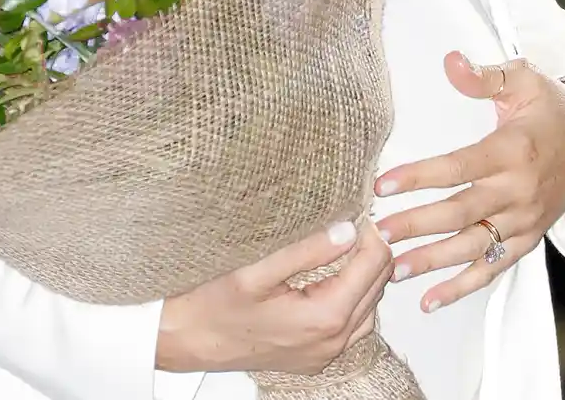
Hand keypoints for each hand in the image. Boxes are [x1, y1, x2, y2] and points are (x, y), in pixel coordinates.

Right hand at [156, 220, 392, 374]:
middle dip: (370, 249)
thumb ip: (306, 249)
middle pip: (378, 285)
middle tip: (350, 217)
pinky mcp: (316, 356)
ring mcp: (325, 353)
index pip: (373, 265)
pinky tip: (332, 273)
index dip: (370, 232)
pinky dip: (352, 295)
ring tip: (342, 240)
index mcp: (323, 318)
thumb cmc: (212, 306)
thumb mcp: (256, 269)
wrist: (186, 340)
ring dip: (363, 272)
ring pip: (369, 306)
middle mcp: (331, 342)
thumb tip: (347, 228)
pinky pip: (352, 323)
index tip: (356, 207)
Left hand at [374, 51, 564, 313]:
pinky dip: (462, 288)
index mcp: (512, 151)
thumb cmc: (553, 110)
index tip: (383, 184)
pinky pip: (492, 269)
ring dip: (432, 261)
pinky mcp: (526, 240)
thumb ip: (484, 75)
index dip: (418, 177)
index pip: (457, 167)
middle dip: (416, 225)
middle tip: (379, 232)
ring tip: (395, 269)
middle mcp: (517, 191)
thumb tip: (450, 61)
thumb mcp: (522, 79)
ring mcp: (523, 221)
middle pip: (460, 213)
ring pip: (473, 248)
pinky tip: (432, 298)